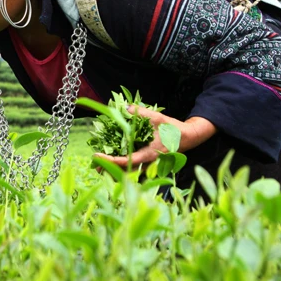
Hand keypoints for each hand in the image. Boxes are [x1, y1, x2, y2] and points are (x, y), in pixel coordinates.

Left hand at [93, 105, 216, 171]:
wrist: (187, 137)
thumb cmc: (171, 128)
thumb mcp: (156, 117)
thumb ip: (140, 113)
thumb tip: (124, 108)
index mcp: (148, 154)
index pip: (125, 161)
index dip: (109, 160)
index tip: (96, 156)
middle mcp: (148, 163)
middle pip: (124, 171)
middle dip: (108, 170)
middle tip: (94, 166)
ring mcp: (149, 165)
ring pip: (128, 172)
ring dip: (114, 171)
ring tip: (100, 167)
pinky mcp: (149, 164)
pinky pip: (133, 169)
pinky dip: (122, 168)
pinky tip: (113, 164)